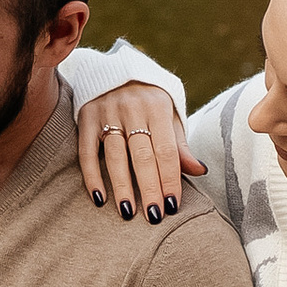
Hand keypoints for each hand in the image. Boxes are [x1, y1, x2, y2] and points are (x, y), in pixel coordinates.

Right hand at [73, 81, 203, 222]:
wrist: (115, 69)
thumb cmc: (150, 101)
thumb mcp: (169, 115)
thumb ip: (180, 145)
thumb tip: (200, 171)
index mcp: (158, 107)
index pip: (166, 150)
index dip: (170, 179)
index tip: (172, 206)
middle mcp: (133, 108)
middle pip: (143, 155)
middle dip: (150, 188)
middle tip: (154, 217)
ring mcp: (107, 112)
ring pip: (115, 155)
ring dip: (122, 186)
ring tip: (128, 212)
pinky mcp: (86, 117)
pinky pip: (87, 150)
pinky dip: (92, 175)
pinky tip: (99, 198)